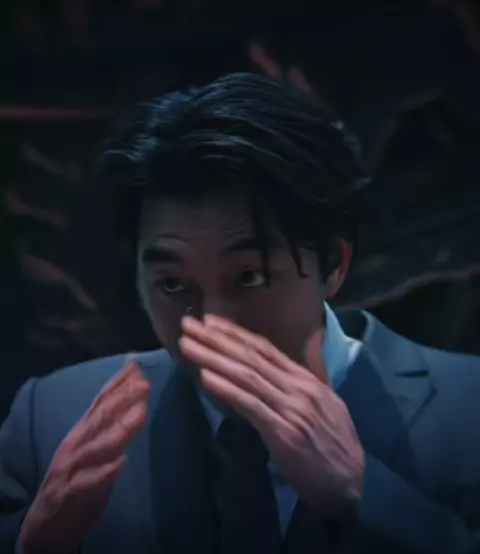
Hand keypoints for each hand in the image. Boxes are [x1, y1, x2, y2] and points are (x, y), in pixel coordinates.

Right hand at [19, 360, 149, 553]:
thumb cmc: (79, 477)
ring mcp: (71, 468)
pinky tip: (119, 464)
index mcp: (83, 431)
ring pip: (97, 446)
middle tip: (145, 384)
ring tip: (141, 414)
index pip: (100, 401)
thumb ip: (113, 422)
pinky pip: (86, 482)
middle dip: (122, 399)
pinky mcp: (69, 494)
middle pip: (100, 418)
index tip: (137, 366)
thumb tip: (136, 394)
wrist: (47, 523)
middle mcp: (76, 444)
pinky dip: (103, 473)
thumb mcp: (95, 446)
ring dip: (119, 429)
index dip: (118, 383)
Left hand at [180, 315, 363, 516]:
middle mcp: (298, 387)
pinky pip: (251, 405)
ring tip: (187, 345)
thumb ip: (306, 377)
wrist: (351, 483)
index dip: (235, 333)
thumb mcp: (326, 402)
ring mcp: (291, 408)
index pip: (265, 348)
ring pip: (247, 375)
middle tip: (189, 324)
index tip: (210, 320)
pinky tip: (205, 376)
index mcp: (306, 378)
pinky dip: (227, 389)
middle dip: (217, 338)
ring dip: (213, 358)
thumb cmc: (335, 443)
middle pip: (251, 356)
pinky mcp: (284, 432)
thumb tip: (297, 353)